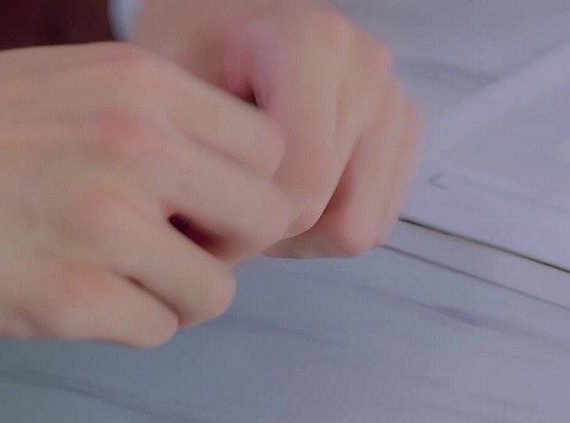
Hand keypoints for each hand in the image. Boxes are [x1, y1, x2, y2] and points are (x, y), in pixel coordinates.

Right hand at [0, 44, 286, 346]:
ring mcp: (106, 226)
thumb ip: (159, 124)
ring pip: (213, 292)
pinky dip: (130, 323)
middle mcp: (139, 148)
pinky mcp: (69, 299)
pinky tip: (80, 296)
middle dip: (229, 244)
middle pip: (263, 220)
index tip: (203, 206)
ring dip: (176, 294)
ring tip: (121, 277)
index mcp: (144, 85)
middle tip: (177, 249)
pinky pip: (155, 331)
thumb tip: (217, 190)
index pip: (267, 151)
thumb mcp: (74, 83)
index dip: (243, 188)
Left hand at [133, 0, 422, 257]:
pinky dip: (326, 227)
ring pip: (361, 228)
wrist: (227, 10)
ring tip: (250, 202)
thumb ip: (189, 160)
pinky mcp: (403, 128)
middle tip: (215, 218)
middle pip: (334, 217)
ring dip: (301, 238)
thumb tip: (197, 251)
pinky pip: (375, 218)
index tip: (196, 230)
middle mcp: (367, 69)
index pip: (300, 186)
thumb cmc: (193, 43)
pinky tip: (282, 195)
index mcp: (311, 48)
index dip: (243, 230)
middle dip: (268, 235)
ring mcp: (393, 99)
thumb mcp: (167, 87)